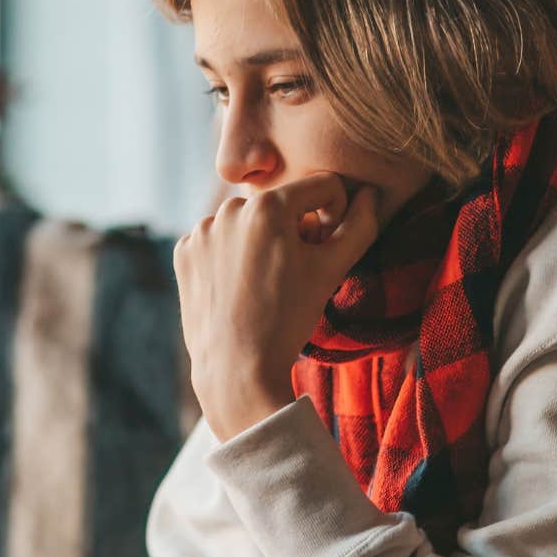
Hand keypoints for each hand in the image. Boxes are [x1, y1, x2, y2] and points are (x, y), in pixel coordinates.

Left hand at [174, 173, 380, 441]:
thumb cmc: (288, 319)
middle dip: (294, 229)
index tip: (325, 247)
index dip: (334, 213)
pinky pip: (218, 240)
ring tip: (264, 282)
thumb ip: (359, 225)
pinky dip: (230, 255)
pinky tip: (237, 287)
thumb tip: (371, 194)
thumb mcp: (332, 270)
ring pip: (248, 221)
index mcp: (268, 205)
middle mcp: (229, 208)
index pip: (321, 186)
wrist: (237, 370)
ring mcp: (201, 230)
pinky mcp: (184, 251)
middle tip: (293, 272)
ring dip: (260, 240)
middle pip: (282, 204)